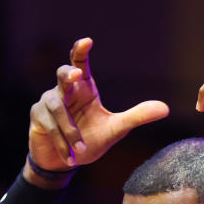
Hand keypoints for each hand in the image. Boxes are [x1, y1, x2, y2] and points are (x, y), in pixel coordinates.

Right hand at [27, 37, 168, 173]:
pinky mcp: (37, 118)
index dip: (81, 50)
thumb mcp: (115, 130)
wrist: (64, 163)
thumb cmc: (88, 140)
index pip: (80, 63)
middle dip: (68, 74)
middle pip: (62, 74)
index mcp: (83, 88)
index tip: (87, 41)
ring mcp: (47, 102)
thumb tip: (166, 108)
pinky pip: (50, 127)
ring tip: (80, 150)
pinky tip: (70, 158)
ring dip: (70, 131)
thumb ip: (137, 116)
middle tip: (76, 76)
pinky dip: (61, 143)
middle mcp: (64, 91)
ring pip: (57, 108)